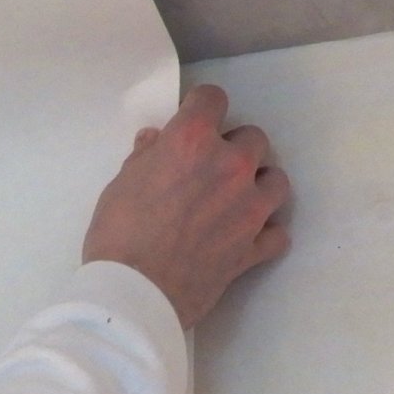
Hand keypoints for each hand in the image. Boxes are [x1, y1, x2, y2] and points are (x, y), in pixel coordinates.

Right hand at [82, 83, 291, 329]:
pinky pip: (277, 233)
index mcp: (191, 142)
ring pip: (276, 181)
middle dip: (232, 149)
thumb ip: (145, 158)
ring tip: (235, 200)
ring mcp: (250, 208)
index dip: (201, 107)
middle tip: (208, 170)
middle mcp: (230, 166)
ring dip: (257, 186)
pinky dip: (264, 233)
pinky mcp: (255, 247)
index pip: (212, 99)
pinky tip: (245, 238)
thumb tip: (156, 142)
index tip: (193, 120)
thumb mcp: (119, 186)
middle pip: (253, 138)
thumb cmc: (115, 235)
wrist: (132, 294)